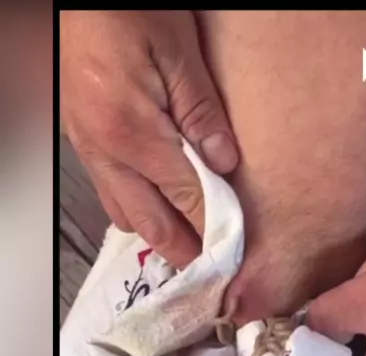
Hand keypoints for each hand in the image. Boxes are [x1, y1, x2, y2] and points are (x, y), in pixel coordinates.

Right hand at [60, 11, 238, 267]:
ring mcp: (89, 150)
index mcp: (131, 133)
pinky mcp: (83, 142)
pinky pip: (111, 194)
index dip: (213, 230)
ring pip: (126, 216)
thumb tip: (224, 162)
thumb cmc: (121, 7)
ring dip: (160, 236)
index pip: (186, 199)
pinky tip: (160, 206)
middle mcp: (105, 152)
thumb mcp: (175, 46)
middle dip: (185, 252)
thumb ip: (201, 108)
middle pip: (152, 224)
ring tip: (192, 243)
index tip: (237, 253)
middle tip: (214, 273)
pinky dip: (139, 212)